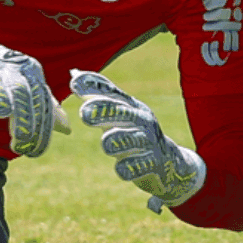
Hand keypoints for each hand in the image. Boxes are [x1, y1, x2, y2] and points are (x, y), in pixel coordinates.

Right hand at [0, 0, 67, 155]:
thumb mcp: (21, 86)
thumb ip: (41, 104)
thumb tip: (67, 129)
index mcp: (35, 74)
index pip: (45, 106)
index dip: (44, 130)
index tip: (38, 150)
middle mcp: (25, 69)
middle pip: (35, 103)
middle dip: (34, 130)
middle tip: (28, 150)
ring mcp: (6, 68)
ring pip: (20, 96)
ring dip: (21, 121)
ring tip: (18, 142)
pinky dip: (0, 98)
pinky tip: (1, 114)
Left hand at [69, 69, 205, 212]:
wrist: (169, 163)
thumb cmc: (135, 133)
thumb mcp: (120, 113)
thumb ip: (99, 95)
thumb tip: (74, 73)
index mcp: (131, 106)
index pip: (111, 92)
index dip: (93, 86)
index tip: (74, 83)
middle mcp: (142, 120)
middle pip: (122, 112)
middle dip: (103, 111)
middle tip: (84, 113)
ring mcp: (150, 141)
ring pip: (129, 138)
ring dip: (115, 141)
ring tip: (107, 144)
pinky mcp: (154, 163)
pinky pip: (138, 166)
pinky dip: (128, 168)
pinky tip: (121, 168)